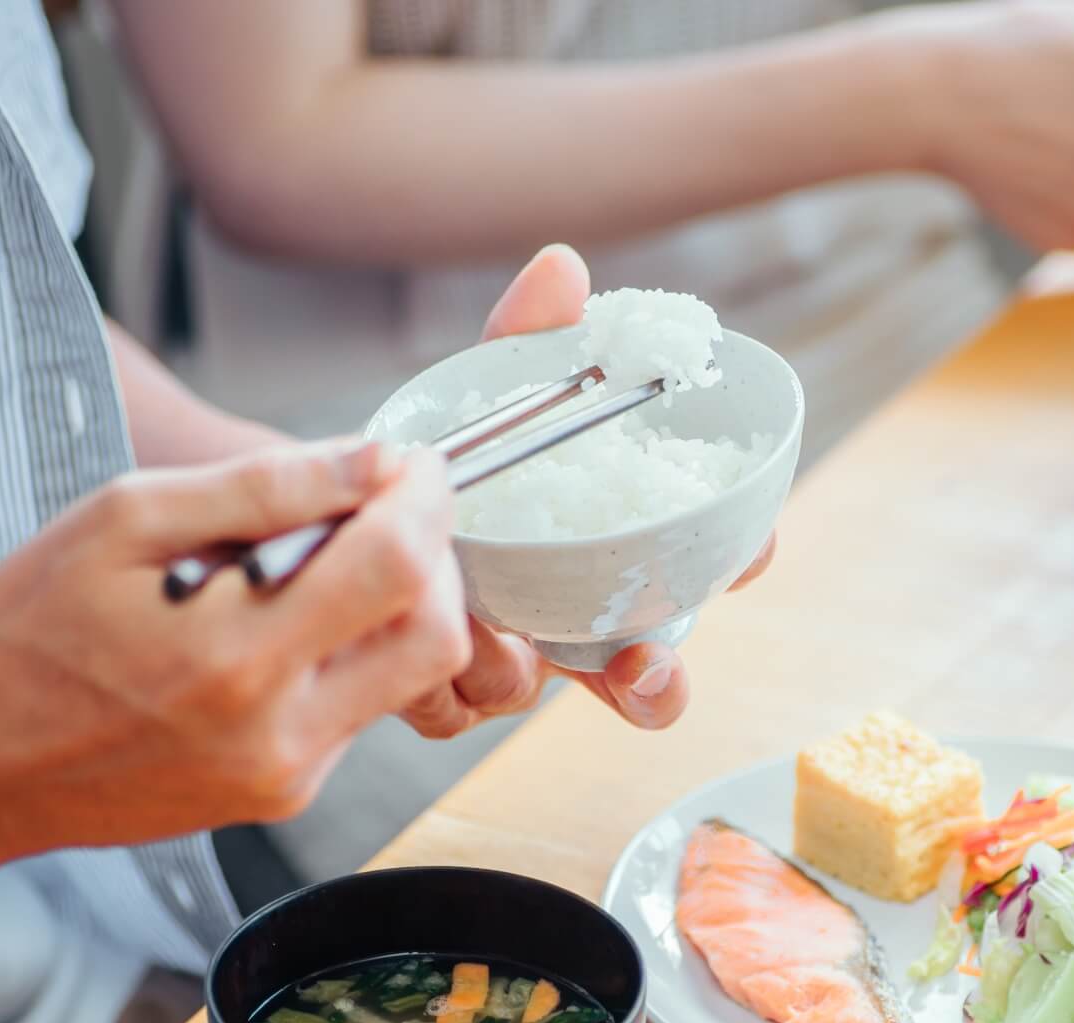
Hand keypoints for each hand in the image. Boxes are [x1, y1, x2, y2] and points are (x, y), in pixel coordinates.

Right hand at [0, 435, 470, 855]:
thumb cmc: (30, 631)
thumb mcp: (126, 519)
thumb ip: (264, 488)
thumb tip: (374, 460)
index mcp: (234, 653)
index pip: (398, 567)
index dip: (425, 500)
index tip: (412, 465)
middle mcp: (277, 730)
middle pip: (436, 637)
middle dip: (433, 559)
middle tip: (388, 512)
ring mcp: (288, 774)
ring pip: (409, 677)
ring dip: (395, 607)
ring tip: (321, 565)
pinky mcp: (285, 794)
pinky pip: (360, 711)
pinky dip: (350, 653)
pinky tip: (284, 627)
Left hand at [397, 244, 774, 738]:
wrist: (322, 503)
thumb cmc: (431, 455)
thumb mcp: (478, 389)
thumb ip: (523, 339)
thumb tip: (563, 266)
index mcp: (612, 550)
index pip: (704, 563)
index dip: (742, 559)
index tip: (752, 552)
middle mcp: (572, 617)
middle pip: (648, 672)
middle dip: (661, 681)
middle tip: (646, 664)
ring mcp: (509, 662)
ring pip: (544, 696)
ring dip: (534, 676)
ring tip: (509, 645)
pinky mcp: (436, 692)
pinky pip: (456, 705)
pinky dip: (452, 675)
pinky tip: (439, 642)